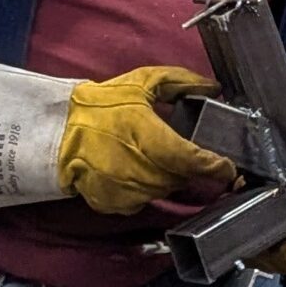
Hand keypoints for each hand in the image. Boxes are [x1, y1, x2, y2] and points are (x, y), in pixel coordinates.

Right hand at [58, 66, 235, 214]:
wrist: (56, 132)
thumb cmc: (101, 106)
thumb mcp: (143, 82)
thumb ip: (182, 81)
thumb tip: (213, 87)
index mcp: (152, 139)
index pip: (195, 161)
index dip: (217, 167)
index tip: (228, 167)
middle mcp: (143, 171)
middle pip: (183, 177)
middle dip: (186, 166)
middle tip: (175, 149)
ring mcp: (128, 192)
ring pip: (164, 190)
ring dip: (165, 176)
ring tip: (149, 155)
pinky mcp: (114, 204)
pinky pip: (142, 200)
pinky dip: (143, 187)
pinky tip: (132, 168)